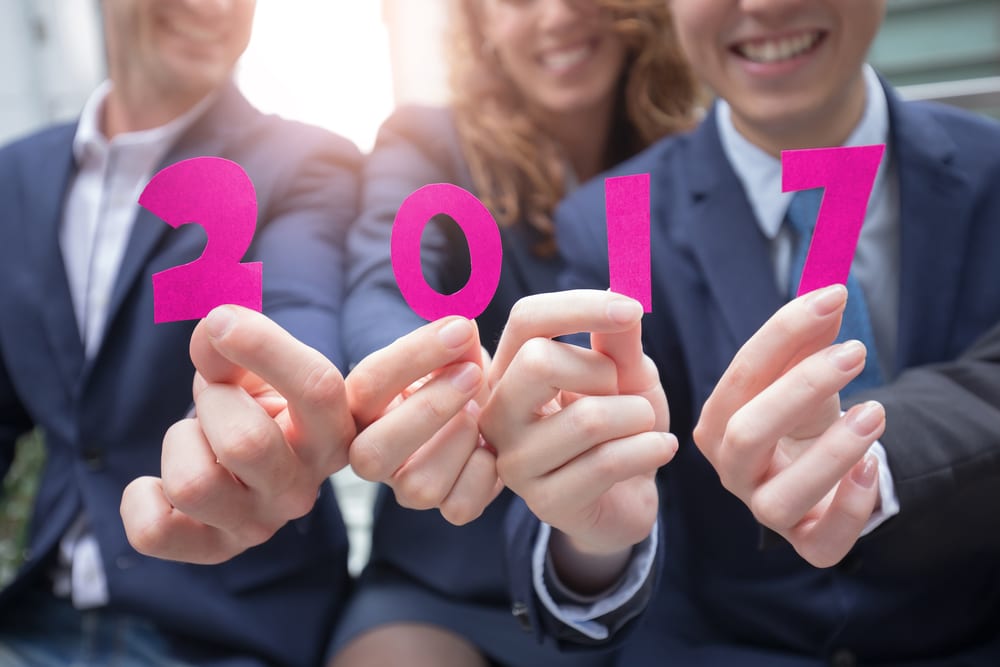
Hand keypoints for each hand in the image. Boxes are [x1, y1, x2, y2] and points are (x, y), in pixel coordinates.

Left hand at [121, 306, 354, 563]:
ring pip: (193, 485)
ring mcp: (258, 525)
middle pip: (244, 443)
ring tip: (197, 439)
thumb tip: (214, 332)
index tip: (222, 321)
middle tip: (218, 399)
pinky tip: (159, 484)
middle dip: (214, 403)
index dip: (264, 347)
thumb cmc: (256, 405)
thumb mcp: (255, 367)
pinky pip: (154, 531)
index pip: (316, 389)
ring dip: (180, 444)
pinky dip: (140, 499)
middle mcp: (302, 490)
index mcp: (332, 434)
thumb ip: (235, 342)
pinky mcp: (213, 550)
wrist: (249, 462)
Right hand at [346, 317, 501, 525]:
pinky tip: (491, 445)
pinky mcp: (445, 505)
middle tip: (472, 374)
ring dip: (460, 442)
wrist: (487, 412)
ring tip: (480, 414)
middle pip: (372, 454)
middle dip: (428, 411)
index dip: (415, 355)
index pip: (369, 384)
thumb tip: (460, 327)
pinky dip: (484, 473)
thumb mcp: (453, 353)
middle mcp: (373, 453)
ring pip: (419, 486)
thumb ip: (454, 340)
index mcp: (362, 407)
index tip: (459, 329)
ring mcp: (406, 486)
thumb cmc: (459, 374)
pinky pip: (460, 507)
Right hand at [481, 291, 676, 591]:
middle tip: (622, 393)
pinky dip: (650, 449)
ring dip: (638, 417)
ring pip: (586, 419)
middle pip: (539, 361)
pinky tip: (659, 449)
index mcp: (508, 369)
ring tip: (645, 426)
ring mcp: (515, 461)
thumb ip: (619, 339)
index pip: (526, 318)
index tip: (632, 309)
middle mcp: (498, 413)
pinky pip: (607, 463)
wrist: (627, 497)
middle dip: (604, 372)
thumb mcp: (626, 374)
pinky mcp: (546, 502)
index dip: (579, 306)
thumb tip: (618, 290)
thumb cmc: (621, 426)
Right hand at [693, 284, 885, 567]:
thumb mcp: (800, 373)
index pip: (741, 375)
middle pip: (746, 435)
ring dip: (832, 453)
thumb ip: (808, 337)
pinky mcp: (806, 541)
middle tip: (855, 352)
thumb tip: (828, 295)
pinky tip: (872, 466)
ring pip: (779, 498)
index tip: (831, 297)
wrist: (820, 469)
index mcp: (718, 422)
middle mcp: (732, 469)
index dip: (783, 333)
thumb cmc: (800, 416)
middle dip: (800, 389)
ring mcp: (764, 509)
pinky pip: (822, 540)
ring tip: (876, 411)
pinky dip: (851, 506)